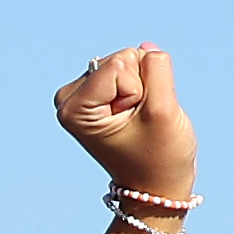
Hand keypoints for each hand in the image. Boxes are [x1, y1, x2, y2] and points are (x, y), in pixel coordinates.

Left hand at [53, 41, 194, 204]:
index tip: (135, 122)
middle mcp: (70, 97)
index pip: (119, 64)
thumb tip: (145, 47)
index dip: (139, 91)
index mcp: (73, 107)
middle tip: (139, 123)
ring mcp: (84, 92)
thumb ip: (156, 68)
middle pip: (122, 58)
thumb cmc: (159, 156)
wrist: (156, 186)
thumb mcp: (163, 110)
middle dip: (141, 88)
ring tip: (139, 121)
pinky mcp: (100, 89)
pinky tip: (137, 114)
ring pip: (130, 60)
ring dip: (144, 89)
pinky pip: (134, 65)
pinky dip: (144, 88)